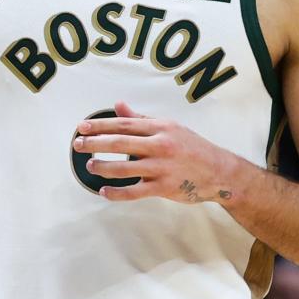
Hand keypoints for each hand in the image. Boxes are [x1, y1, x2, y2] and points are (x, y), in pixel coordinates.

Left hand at [72, 101, 247, 203]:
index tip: (82, 127)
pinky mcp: (163, 188)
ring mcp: (161, 167)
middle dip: (95, 143)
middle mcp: (161, 145)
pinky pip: (134, 191)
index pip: (124, 124)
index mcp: (161, 128)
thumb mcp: (170, 127)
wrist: (220, 171)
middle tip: (78, 144)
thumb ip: (142, 119)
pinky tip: (104, 191)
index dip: (100, 126)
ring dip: (102, 167)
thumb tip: (119, 106)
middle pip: (120, 143)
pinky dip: (116, 192)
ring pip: (123, 168)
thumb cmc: (194, 148)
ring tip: (90, 166)